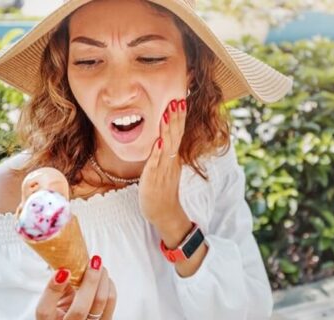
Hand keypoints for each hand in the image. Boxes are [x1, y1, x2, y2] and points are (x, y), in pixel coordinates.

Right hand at [36, 256, 116, 319]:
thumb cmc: (62, 308)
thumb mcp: (53, 298)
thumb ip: (57, 283)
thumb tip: (65, 257)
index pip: (44, 311)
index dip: (52, 290)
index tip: (62, 270)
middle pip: (80, 309)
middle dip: (90, 281)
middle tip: (93, 261)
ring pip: (99, 303)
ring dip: (102, 279)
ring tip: (98, 265)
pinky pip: (110, 301)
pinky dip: (108, 285)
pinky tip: (103, 278)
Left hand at [139, 98, 186, 226]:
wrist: (164, 212)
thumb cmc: (162, 190)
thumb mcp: (165, 167)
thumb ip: (165, 153)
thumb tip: (162, 138)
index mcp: (173, 157)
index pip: (178, 133)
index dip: (178, 117)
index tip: (179, 100)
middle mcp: (170, 160)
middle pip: (175, 135)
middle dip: (175, 117)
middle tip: (177, 99)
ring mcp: (163, 169)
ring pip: (167, 145)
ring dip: (168, 129)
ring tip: (168, 112)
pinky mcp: (154, 178)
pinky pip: (156, 163)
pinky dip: (158, 152)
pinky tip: (159, 141)